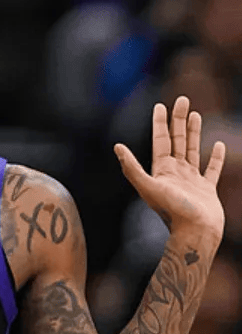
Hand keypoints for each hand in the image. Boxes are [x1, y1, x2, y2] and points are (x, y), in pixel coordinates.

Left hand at [114, 96, 225, 242]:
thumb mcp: (148, 187)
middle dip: (179, 120)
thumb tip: (116, 146)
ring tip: (195, 114)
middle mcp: (175, 173)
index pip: (160, 140)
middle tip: (183, 99)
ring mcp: (191, 181)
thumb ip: (132, 168)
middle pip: (177, 140)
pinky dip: (215, 157)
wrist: (195, 234)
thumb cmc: (172, 212)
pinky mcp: (207, 190)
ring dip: (193, 132)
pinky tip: (217, 145)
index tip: (161, 105)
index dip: (160, 123)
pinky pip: (212, 169)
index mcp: (161, 170)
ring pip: (192, 150)